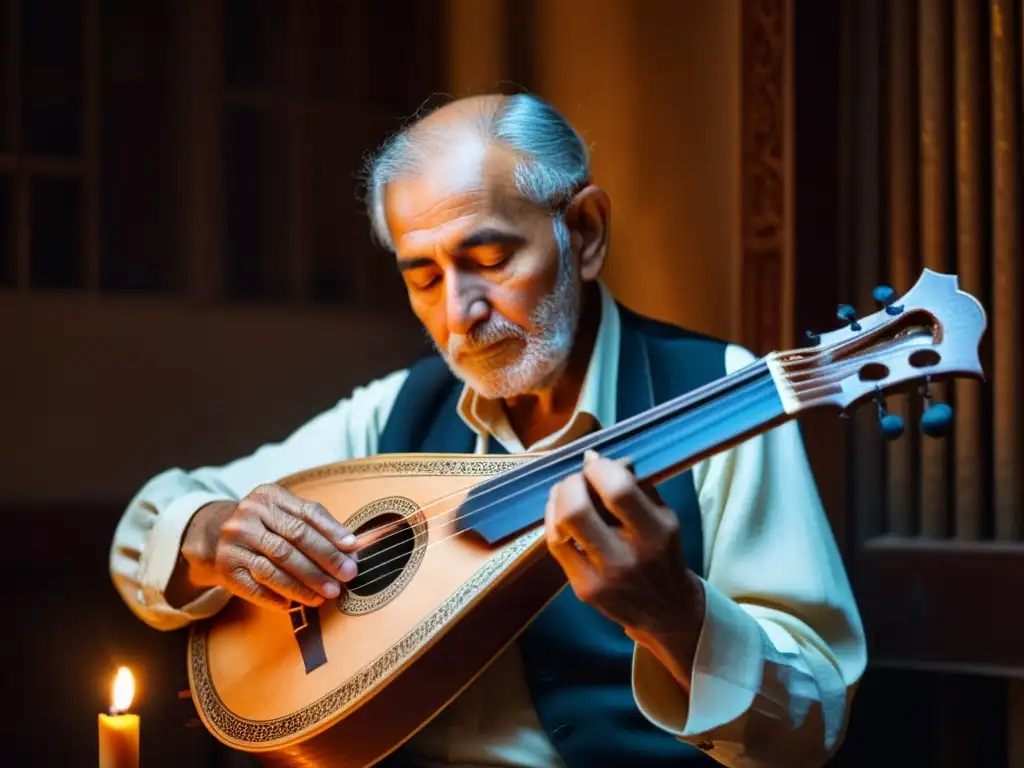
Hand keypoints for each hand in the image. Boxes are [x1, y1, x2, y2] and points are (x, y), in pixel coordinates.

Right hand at [180, 484, 359, 610]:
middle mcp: (248, 516)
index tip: (352, 549)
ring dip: (305, 584)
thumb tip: (352, 546)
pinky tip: (295, 604)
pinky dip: (278, 596)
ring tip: (326, 595)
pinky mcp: (225, 568)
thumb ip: (318, 524)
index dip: (332, 532)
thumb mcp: (286, 513)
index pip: (306, 514)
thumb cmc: (265, 525)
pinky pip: (256, 586)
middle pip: (293, 540)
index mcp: (269, 496)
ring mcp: (234, 542)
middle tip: (346, 576)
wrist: (214, 536)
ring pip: (276, 566)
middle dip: (324, 560)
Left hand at [544, 450, 705, 684]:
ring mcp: (602, 577)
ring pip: (561, 525)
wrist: (666, 610)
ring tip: (567, 491)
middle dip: (571, 482)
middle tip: (579, 478)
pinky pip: (555, 544)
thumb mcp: (664, 516)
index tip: (597, 463)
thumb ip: (637, 486)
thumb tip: (599, 459)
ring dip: (559, 498)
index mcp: (656, 533)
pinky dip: (553, 520)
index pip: (618, 490)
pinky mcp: (584, 590)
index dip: (600, 468)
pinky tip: (560, 512)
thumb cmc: (663, 553)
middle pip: (578, 509)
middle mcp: (628, 558)